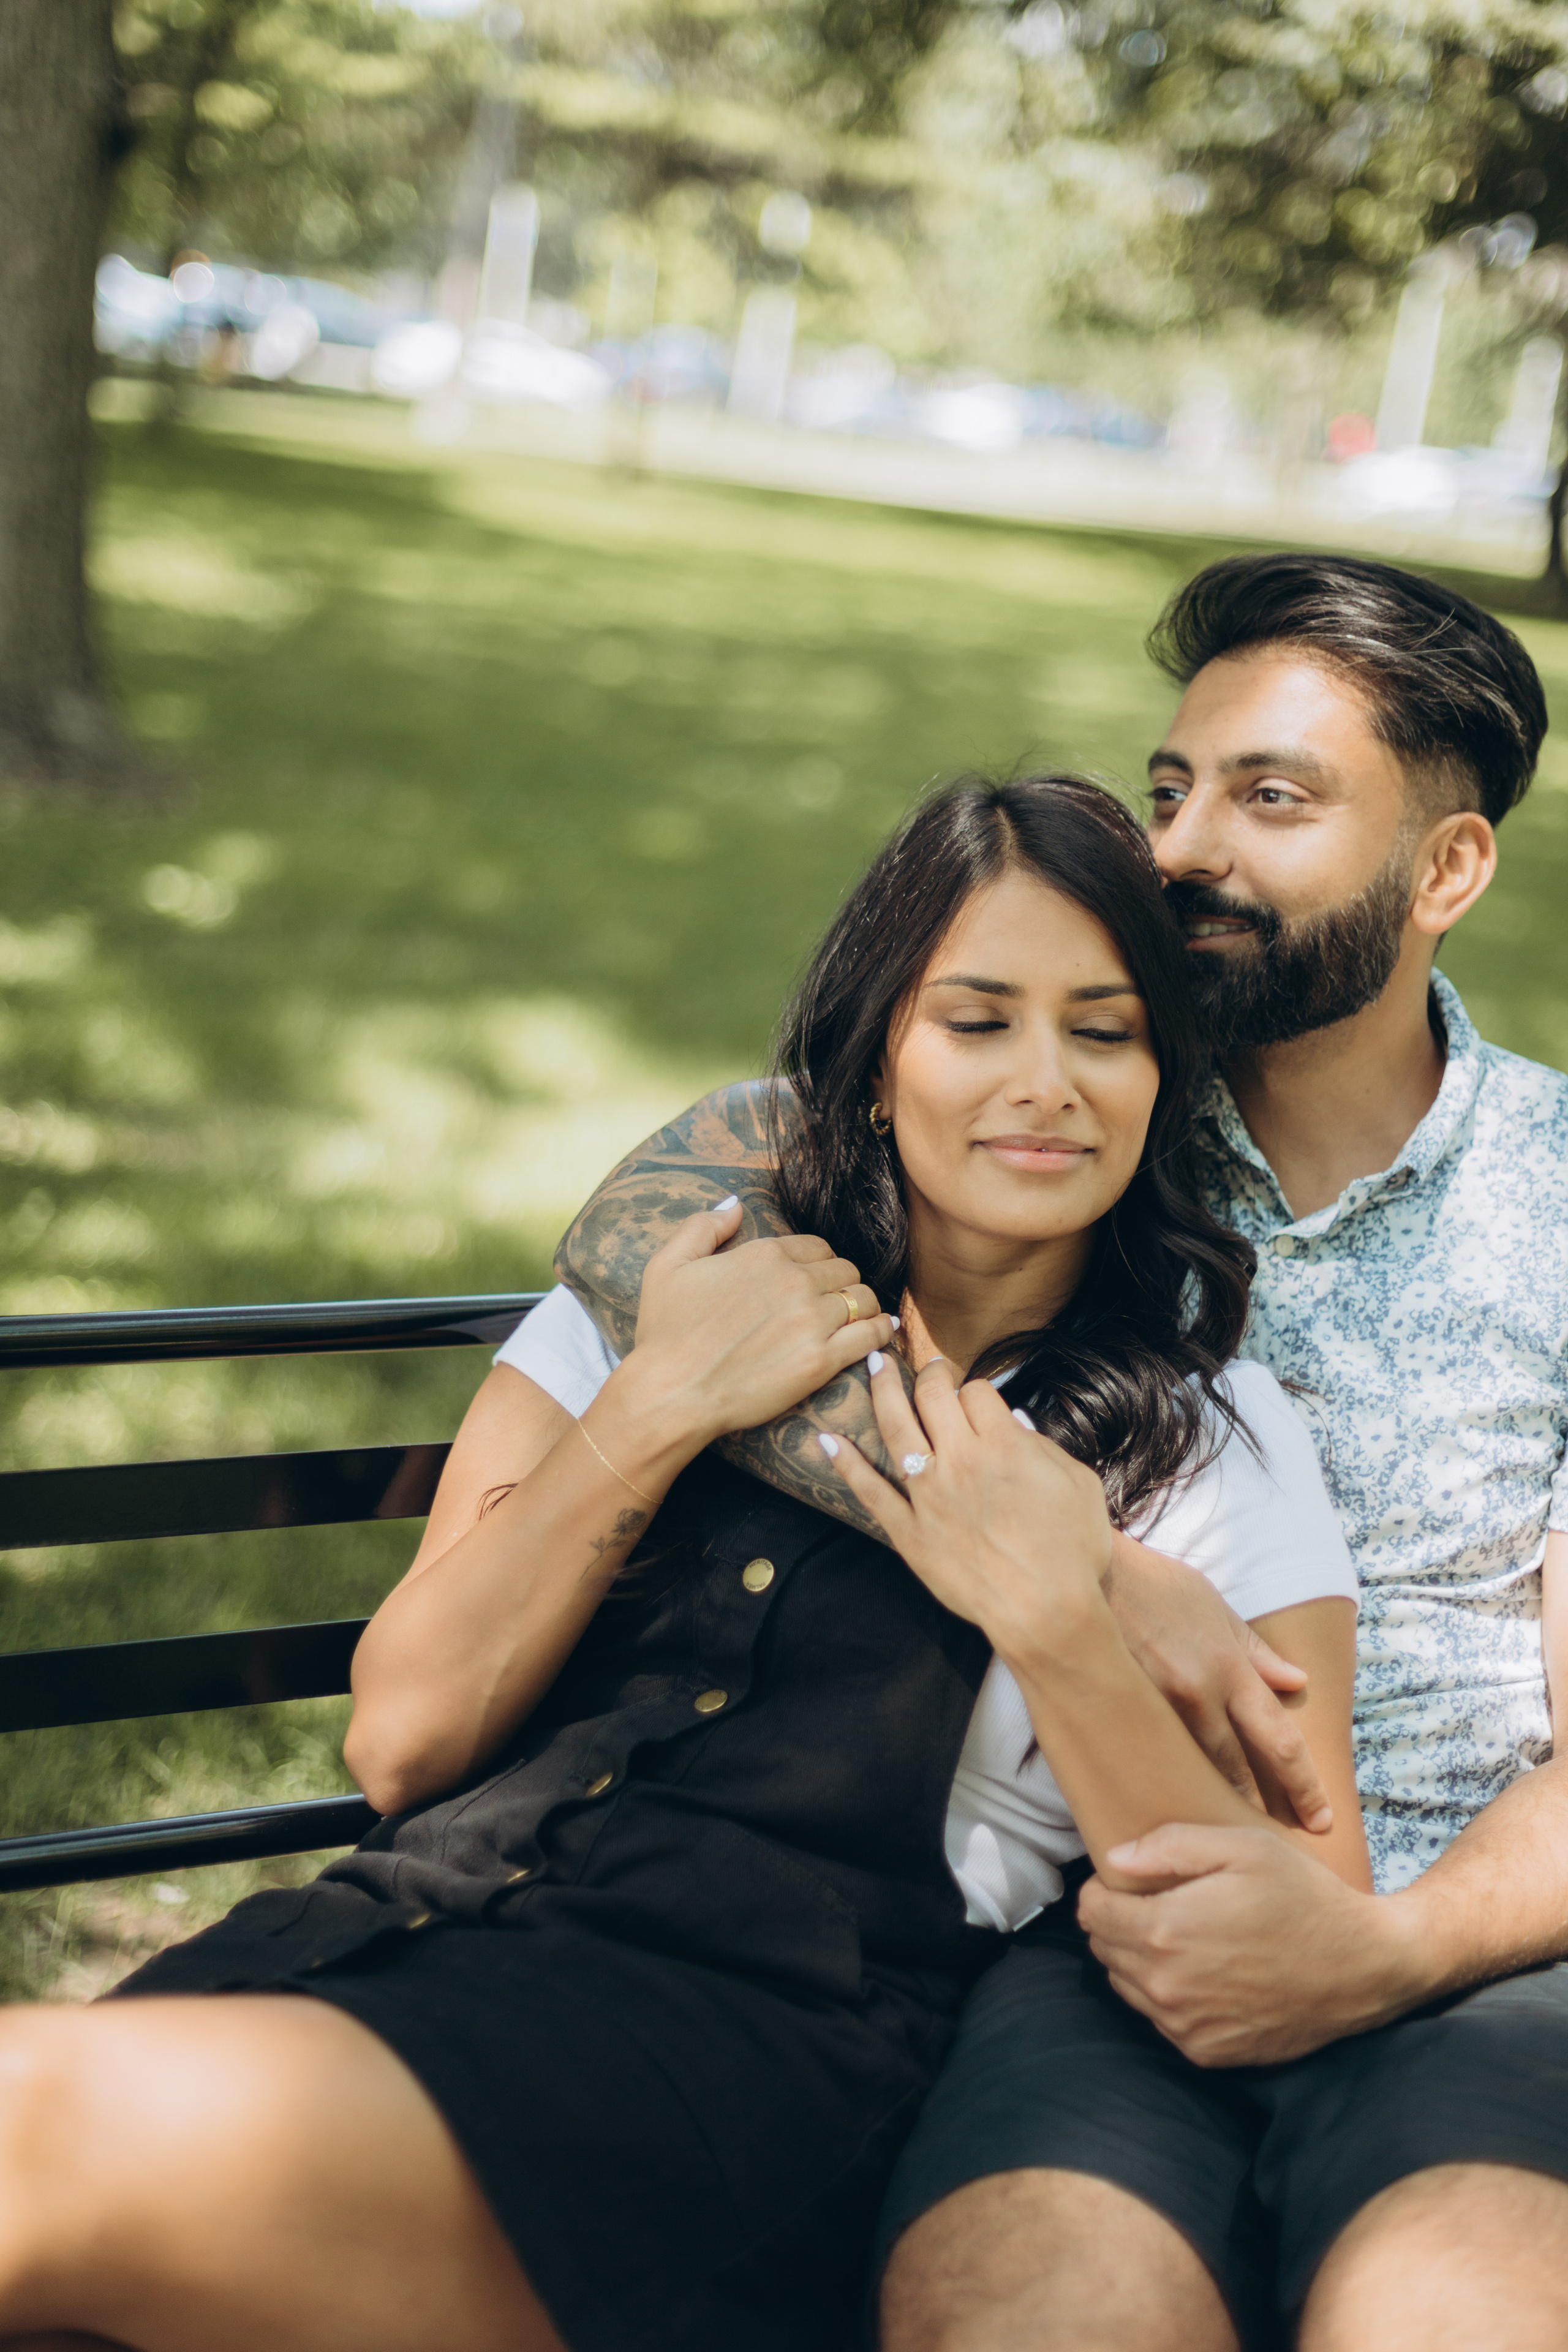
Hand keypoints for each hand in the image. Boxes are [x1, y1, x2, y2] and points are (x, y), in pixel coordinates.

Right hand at [629, 1198, 895, 1447]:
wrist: (671, 1393)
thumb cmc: (664, 1333)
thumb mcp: (668, 1265)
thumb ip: (703, 1226)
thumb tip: (734, 1204)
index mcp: (764, 1254)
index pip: (818, 1247)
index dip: (819, 1262)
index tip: (815, 1280)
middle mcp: (795, 1281)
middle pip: (845, 1270)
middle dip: (842, 1283)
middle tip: (835, 1302)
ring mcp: (812, 1322)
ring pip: (864, 1299)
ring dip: (864, 1306)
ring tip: (860, 1318)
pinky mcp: (821, 1361)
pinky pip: (871, 1336)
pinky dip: (882, 1332)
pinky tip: (882, 1333)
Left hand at [820, 1352, 1111, 1660]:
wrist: (1046, 1612)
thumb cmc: (1071, 1552)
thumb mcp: (1078, 1485)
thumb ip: (1045, 1448)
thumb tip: (1015, 1423)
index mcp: (1005, 1445)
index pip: (978, 1393)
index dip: (978, 1391)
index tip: (977, 1400)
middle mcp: (961, 1460)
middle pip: (933, 1396)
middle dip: (930, 1373)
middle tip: (928, 1367)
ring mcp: (929, 1496)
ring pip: (895, 1427)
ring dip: (882, 1390)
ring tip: (873, 1365)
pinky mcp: (909, 1532)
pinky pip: (870, 1492)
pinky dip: (846, 1464)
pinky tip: (827, 1440)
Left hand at [1077, 1824, 1423, 2065]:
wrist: (1364, 1967)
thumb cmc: (1304, 1896)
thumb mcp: (1242, 1845)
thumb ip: (1169, 1845)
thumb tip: (1114, 1860)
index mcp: (1165, 1932)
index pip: (1091, 1913)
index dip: (1106, 1889)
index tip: (1134, 1880)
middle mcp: (1166, 1989)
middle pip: (1104, 1950)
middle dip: (1120, 1923)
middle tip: (1162, 1902)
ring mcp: (1186, 2028)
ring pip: (1128, 1987)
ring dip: (1142, 1960)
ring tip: (1186, 1935)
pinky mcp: (1209, 2053)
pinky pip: (1161, 2020)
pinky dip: (1171, 1995)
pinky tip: (1207, 1971)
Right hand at [1105, 1536, 1329, 1832]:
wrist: (1078, 1583)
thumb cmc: (1149, 1586)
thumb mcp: (1211, 1606)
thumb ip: (1254, 1650)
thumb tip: (1296, 1681)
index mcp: (1228, 1667)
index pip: (1280, 1741)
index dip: (1305, 1787)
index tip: (1321, 1820)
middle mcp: (1199, 1696)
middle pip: (1240, 1772)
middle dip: (1261, 1809)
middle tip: (1278, 1843)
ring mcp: (1157, 1712)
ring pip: (1196, 1774)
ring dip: (1216, 1804)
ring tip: (1230, 1836)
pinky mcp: (1122, 1721)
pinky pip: (1156, 1764)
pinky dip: (1172, 1786)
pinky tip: (1176, 1808)